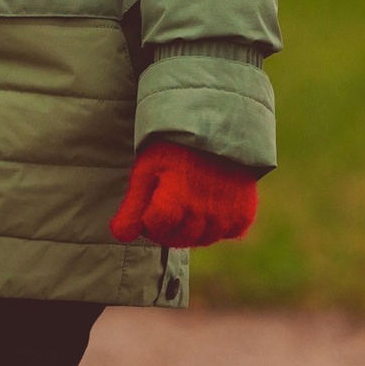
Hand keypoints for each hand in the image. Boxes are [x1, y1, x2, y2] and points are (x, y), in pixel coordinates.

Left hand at [110, 141, 259, 249]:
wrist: (218, 125)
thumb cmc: (175, 146)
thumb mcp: (147, 169)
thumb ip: (133, 206)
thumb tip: (120, 236)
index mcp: (175, 200)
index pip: (155, 229)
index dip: (148, 218)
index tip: (151, 202)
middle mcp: (202, 213)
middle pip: (177, 239)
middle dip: (166, 226)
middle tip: (168, 200)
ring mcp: (226, 216)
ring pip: (202, 239)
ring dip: (192, 228)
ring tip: (190, 201)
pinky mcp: (244, 213)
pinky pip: (229, 233)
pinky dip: (220, 225)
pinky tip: (213, 204)